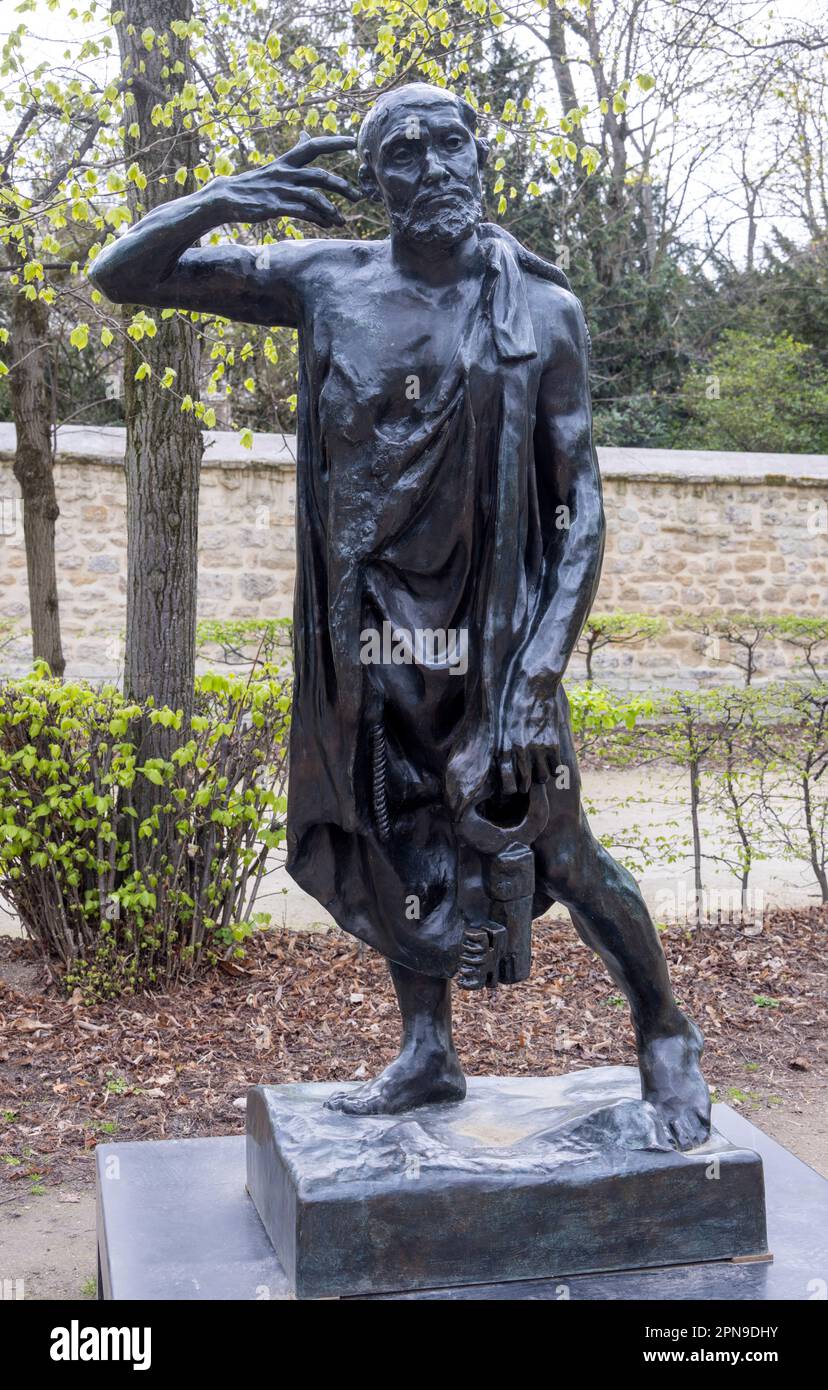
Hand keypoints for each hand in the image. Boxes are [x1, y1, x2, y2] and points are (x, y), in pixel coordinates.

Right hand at [215, 133, 361, 228]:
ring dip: (331, 209)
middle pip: (320, 175)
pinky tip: (327, 225)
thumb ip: (294, 154)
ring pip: (313, 196)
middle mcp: (285, 172)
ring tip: (342, 220)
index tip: (353, 141)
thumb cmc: (255, 183)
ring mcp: (280, 190)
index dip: (334, 142)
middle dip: (342, 186)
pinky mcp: (275, 207)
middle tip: (358, 196)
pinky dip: (317, 219)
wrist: (226, 198)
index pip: (313, 145)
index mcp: (286, 161)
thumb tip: (306, 136)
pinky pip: (302, 212)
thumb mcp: (276, 165)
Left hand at [495, 671, 560, 797]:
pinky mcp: (552, 743)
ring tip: (540, 769)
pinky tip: (552, 762)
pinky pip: (557, 768)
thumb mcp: (497, 724)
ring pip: (542, 778)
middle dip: (525, 785)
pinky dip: (555, 768)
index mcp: (502, 747)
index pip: (506, 782)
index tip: (512, 789)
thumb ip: (498, 744)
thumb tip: (498, 762)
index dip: (510, 789)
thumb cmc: (510, 701)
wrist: (531, 683)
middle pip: (525, 784)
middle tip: (527, 782)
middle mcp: (519, 751)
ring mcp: (537, 748)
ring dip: (541, 776)